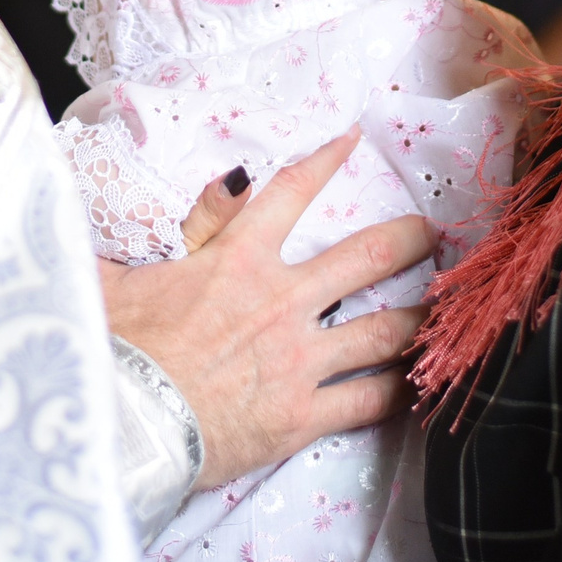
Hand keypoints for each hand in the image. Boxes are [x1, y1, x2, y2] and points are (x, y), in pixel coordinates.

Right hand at [99, 130, 434, 488]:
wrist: (130, 423)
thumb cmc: (120, 346)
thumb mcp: (129, 269)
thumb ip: (171, 227)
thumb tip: (194, 182)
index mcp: (238, 259)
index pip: (290, 194)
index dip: (325, 160)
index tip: (352, 138)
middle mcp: (282, 300)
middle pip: (366, 257)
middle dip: (407, 240)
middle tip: (431, 233)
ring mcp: (301, 359)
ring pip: (383, 331)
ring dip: (418, 317)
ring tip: (441, 310)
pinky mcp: (305, 415)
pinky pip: (369, 401)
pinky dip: (397, 392)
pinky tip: (415, 386)